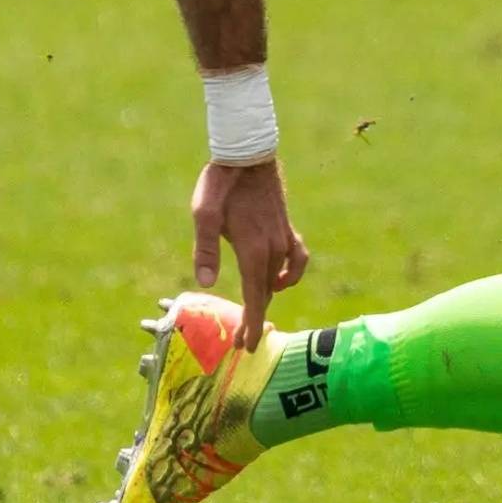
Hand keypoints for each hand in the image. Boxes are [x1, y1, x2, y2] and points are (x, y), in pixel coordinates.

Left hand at [193, 156, 309, 340]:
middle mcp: (273, 249)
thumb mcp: (204, 213)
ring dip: (267, 300)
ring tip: (254, 314)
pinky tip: (278, 280)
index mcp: (253, 249)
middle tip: (243, 341)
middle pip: (266, 295)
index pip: (255, 298)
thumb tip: (204, 283)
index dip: (253, 325)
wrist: (249, 155)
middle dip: (256, 320)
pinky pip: (297, 261)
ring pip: (279, 281)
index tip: (248, 347)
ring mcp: (284, 240)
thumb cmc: (221, 183)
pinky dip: (290, 276)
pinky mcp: (287, 230)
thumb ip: (205, 249)